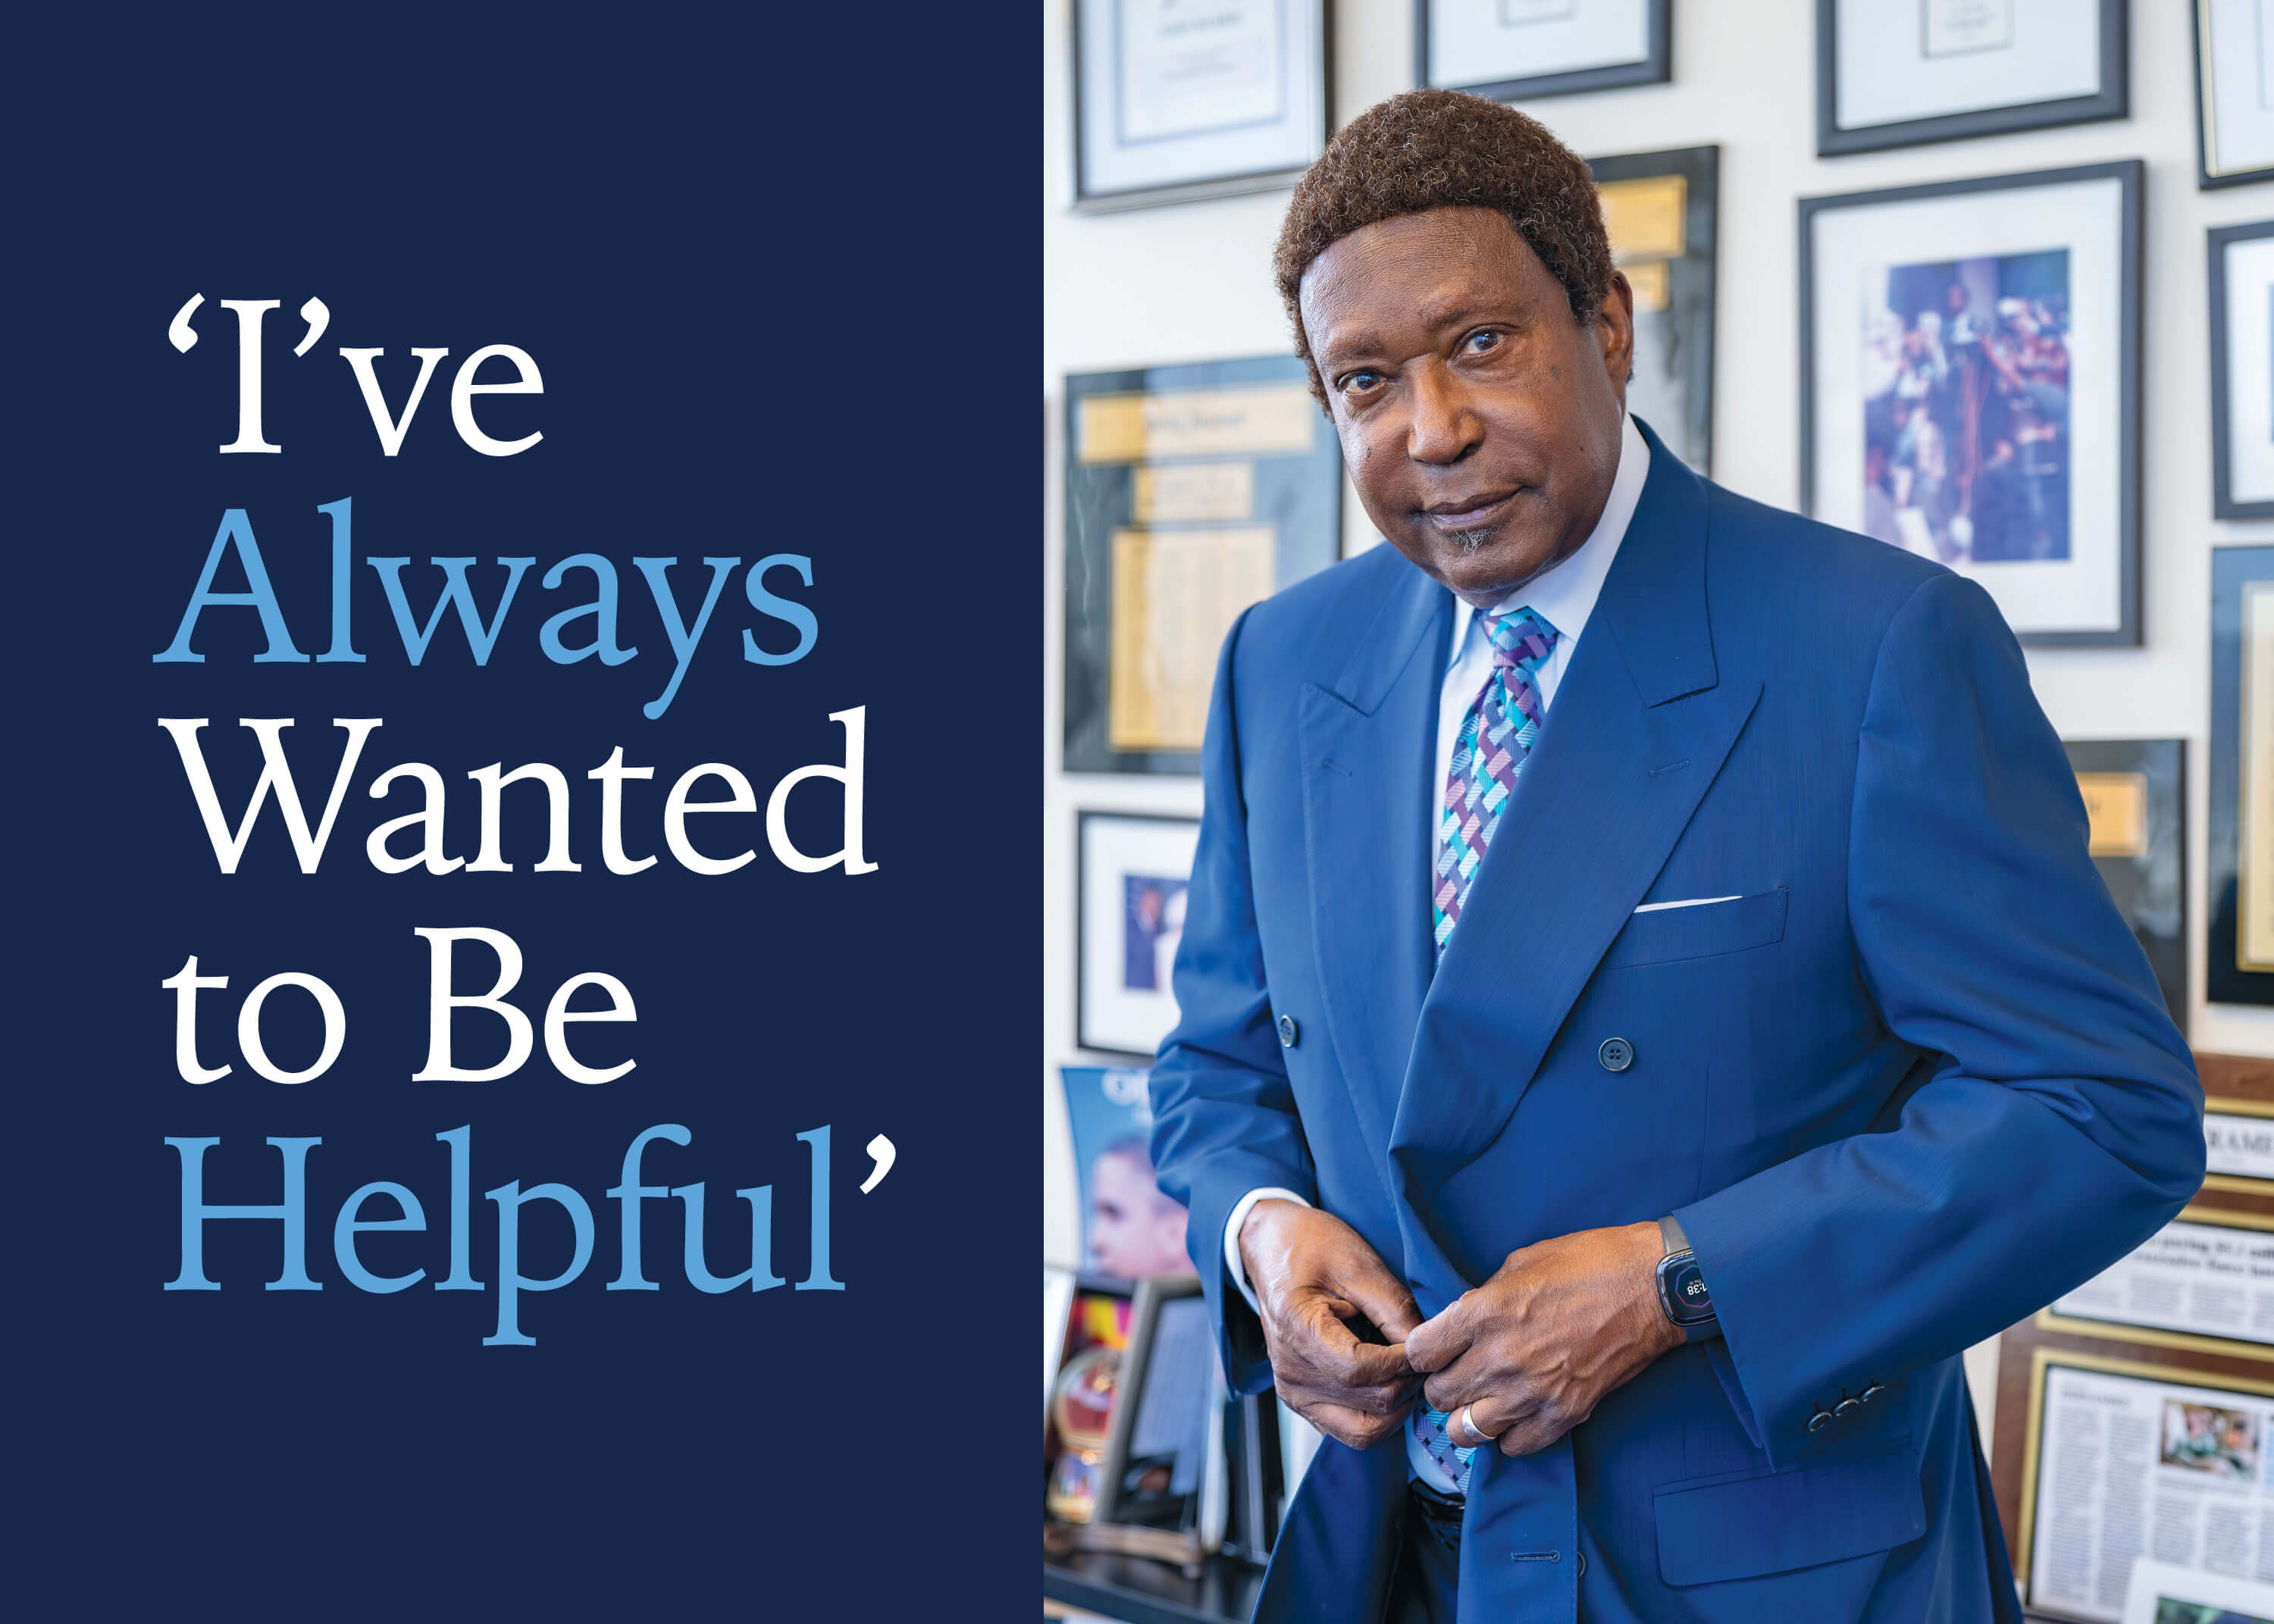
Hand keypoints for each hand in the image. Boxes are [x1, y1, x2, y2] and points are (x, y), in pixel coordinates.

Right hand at [1238, 1199, 1422, 1449]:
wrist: (1270, 1247)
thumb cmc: (1311, 1246)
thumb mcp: (1358, 1264)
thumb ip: (1393, 1309)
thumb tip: (1425, 1350)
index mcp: (1297, 1329)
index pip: (1361, 1370)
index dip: (1403, 1363)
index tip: (1423, 1344)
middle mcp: (1290, 1372)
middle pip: (1369, 1403)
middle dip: (1407, 1382)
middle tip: (1423, 1354)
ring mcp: (1293, 1392)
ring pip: (1363, 1429)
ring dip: (1397, 1405)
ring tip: (1407, 1370)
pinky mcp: (1301, 1401)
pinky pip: (1350, 1429)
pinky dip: (1378, 1415)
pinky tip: (1388, 1381)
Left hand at [1404, 1221, 1679, 1457]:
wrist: (1652, 1288)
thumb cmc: (1589, 1263)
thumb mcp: (1521, 1262)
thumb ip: (1483, 1296)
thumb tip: (1462, 1320)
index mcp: (1483, 1312)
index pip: (1419, 1352)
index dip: (1422, 1351)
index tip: (1432, 1349)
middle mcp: (1500, 1358)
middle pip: (1438, 1396)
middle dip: (1442, 1384)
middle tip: (1459, 1373)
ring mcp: (1531, 1392)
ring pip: (1467, 1431)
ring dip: (1469, 1416)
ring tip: (1482, 1399)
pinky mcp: (1564, 1415)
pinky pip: (1514, 1447)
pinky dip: (1509, 1436)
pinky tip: (1516, 1414)